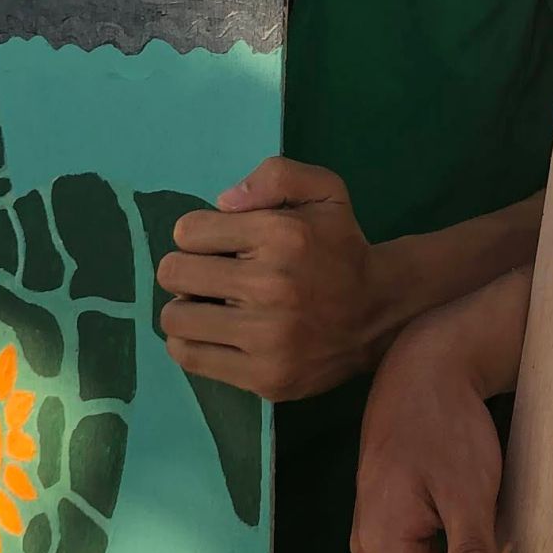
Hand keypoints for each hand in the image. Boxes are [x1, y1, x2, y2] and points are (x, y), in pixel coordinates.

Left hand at [156, 156, 384, 402]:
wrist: (379, 313)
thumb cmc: (341, 248)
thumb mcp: (324, 190)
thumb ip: (275, 175)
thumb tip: (222, 202)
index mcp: (281, 235)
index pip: (188, 231)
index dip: (199, 233)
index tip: (221, 243)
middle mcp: (271, 286)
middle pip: (173, 274)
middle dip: (186, 269)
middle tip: (211, 276)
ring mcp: (266, 338)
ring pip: (174, 319)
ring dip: (185, 308)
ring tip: (211, 306)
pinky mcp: (263, 377)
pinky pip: (190, 357)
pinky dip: (191, 342)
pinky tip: (215, 333)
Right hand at [350, 275, 527, 552]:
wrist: (423, 367)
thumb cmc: (447, 427)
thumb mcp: (469, 489)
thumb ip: (469, 552)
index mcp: (386, 546)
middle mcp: (374, 549)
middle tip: (493, 536)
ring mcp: (381, 536)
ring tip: (479, 507)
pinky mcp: (393, 521)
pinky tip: (468, 506)